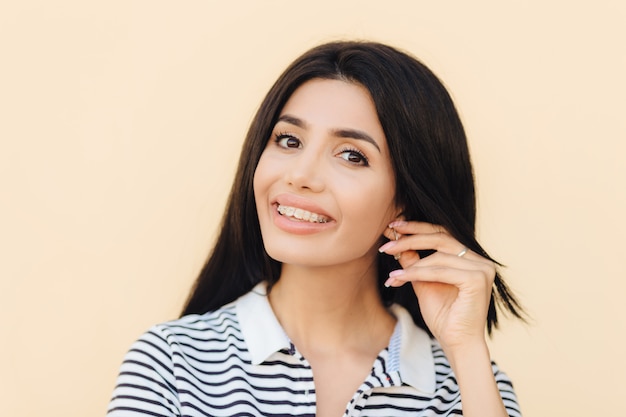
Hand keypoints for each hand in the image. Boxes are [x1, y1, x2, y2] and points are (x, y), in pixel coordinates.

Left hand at [379, 221, 494, 352]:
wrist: (457, 344)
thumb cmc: (443, 317)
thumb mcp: (423, 284)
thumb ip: (414, 263)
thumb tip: (397, 242)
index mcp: (470, 259)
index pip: (443, 234)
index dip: (417, 228)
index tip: (392, 227)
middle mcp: (480, 261)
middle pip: (441, 237)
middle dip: (410, 238)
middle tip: (386, 242)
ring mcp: (482, 268)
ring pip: (437, 256)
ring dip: (409, 262)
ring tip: (390, 272)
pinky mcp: (477, 279)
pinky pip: (439, 270)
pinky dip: (416, 273)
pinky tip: (397, 278)